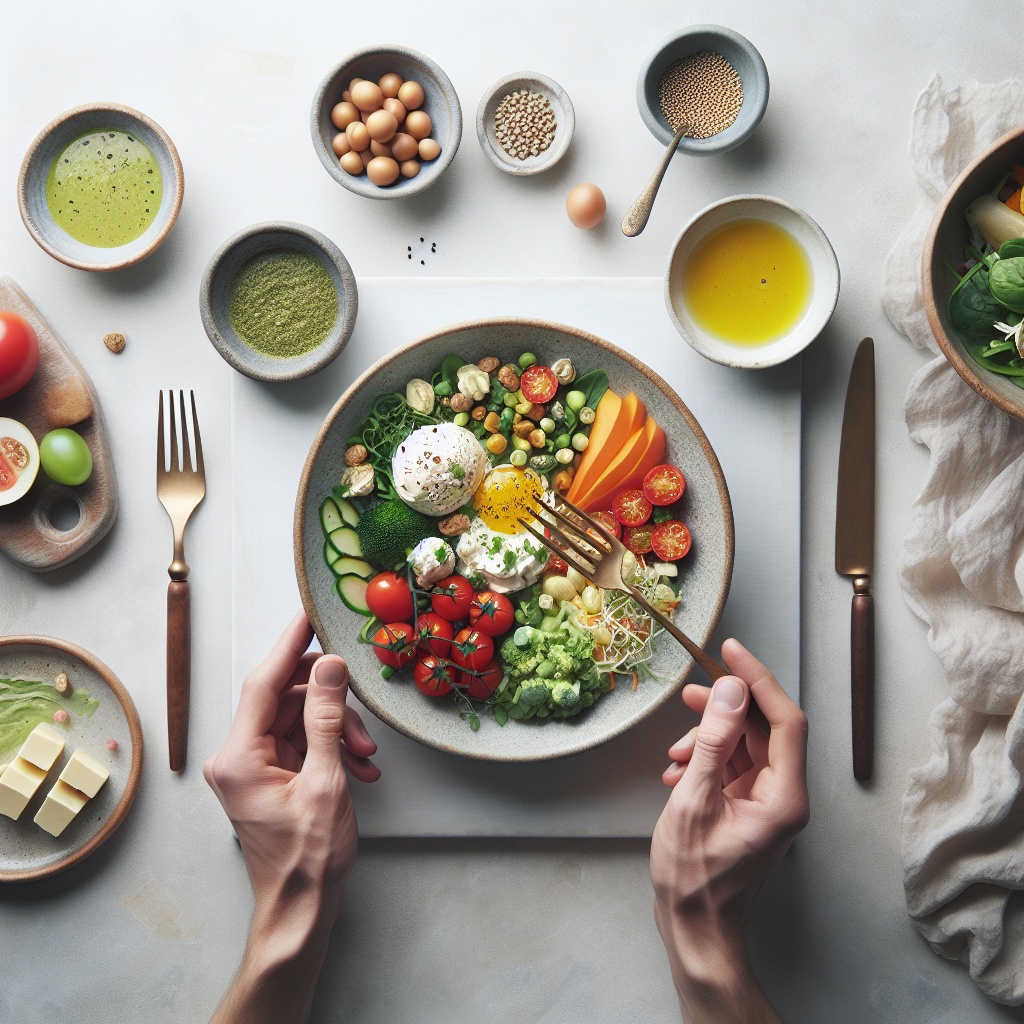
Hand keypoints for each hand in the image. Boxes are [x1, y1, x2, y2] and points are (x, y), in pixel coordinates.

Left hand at [204, 611, 379, 1023]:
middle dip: (329, 702)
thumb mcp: (326, 781)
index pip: (263, 682)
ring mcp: (252, 767)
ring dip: (337, 729)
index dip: (289, 645)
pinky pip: (302, 742)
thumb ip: (326, 718)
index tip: (308, 615)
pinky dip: (332, 748)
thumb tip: (329, 667)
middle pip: (284, 699)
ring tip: (367, 754)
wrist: (301, 908)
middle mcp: (237, 757)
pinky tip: (359, 766)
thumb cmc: (308, 858)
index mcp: (237, 757)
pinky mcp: (269, 776)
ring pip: (298, 719)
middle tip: (363, 710)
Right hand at [650, 639, 808, 1023]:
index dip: (758, 680)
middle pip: (763, 730)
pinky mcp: (749, 809)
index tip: (731, 651)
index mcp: (785, 796)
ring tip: (675, 754)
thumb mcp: (694, 800)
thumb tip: (728, 691)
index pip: (785, 720)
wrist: (695, 929)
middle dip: (724, 709)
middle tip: (691, 693)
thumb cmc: (694, 878)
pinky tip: (678, 774)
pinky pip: (733, 768)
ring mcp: (768, 804)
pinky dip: (705, 762)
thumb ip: (712, 742)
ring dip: (708, 739)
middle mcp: (785, 796)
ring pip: (744, 747)